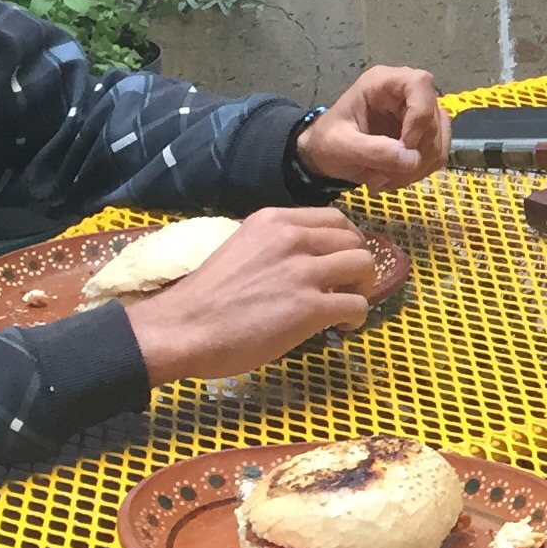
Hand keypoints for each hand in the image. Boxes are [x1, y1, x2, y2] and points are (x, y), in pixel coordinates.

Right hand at [122, 208, 378, 385]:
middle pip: (355, 241)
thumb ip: (275, 246)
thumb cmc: (206, 297)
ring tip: (346, 304)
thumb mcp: (241, 249)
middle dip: (359, 264)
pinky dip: (357, 317)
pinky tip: (341, 326)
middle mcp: (292, 238)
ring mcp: (303, 272)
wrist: (182, 328)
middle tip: (348, 285)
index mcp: (274, 221)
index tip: (340, 260)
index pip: (335, 218)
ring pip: (364, 267)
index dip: (347, 241)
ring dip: (363, 288)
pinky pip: (357, 305)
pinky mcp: (310, 307)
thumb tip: (308, 257)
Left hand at [297, 66, 447, 188]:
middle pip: (434, 117)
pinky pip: (437, 154)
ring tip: (386, 179)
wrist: (325, 155)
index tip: (404, 146)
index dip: (419, 115)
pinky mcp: (425, 134)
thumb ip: (373, 150)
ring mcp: (419, 113)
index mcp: (383, 82)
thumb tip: (412, 159)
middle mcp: (407, 92)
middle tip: (386, 174)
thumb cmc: (327, 142)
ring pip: (439, 139)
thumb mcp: (340, 145)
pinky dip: (419, 172)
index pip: (419, 84)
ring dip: (417, 167)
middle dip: (415, 152)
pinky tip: (395, 177)